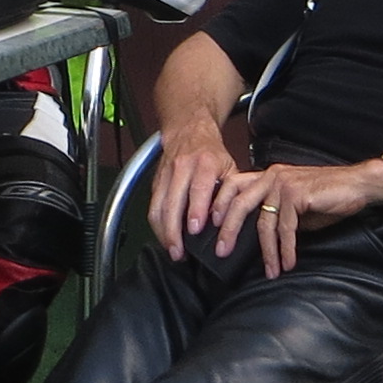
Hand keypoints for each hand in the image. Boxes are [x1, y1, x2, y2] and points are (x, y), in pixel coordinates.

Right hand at [147, 116, 246, 259]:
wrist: (188, 131)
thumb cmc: (211, 153)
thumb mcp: (229, 166)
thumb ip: (230, 192)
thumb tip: (230, 219)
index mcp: (204, 163)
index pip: (198, 188)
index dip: (195, 210)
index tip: (195, 229)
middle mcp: (182, 168)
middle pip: (173, 202)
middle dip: (174, 230)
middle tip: (180, 251)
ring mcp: (166, 175)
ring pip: (158, 207)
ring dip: (163, 232)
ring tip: (172, 251)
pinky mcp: (155, 182)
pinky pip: (152, 207)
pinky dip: (157, 225)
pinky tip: (164, 238)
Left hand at [204, 159, 382, 278]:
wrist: (357, 185)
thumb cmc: (327, 197)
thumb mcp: (294, 206)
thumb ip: (275, 215)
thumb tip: (258, 240)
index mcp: (266, 175)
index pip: (232, 186)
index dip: (218, 205)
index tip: (208, 227)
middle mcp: (271, 175)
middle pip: (238, 203)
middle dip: (228, 230)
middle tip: (221, 252)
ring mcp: (283, 183)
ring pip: (263, 221)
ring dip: (266, 251)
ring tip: (269, 271)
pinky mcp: (297, 194)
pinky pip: (285, 227)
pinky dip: (285, 249)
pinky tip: (288, 263)